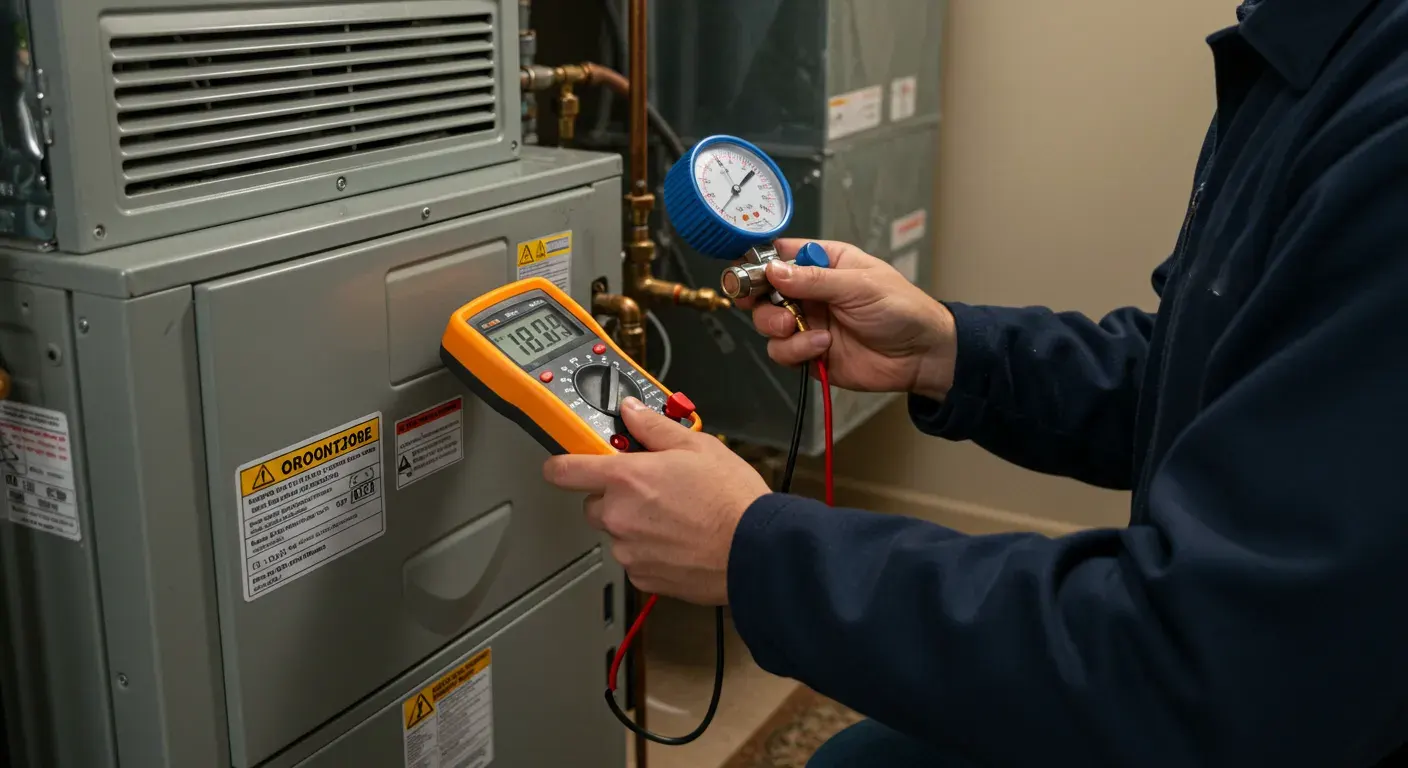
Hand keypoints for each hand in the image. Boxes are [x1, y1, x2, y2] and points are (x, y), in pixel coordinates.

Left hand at [542, 397, 769, 605]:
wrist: (756, 550)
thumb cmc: (731, 500)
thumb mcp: (697, 446)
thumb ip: (654, 428)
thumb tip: (632, 412)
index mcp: (626, 478)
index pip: (565, 470)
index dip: (561, 464)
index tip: (563, 463)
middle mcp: (619, 516)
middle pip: (594, 504)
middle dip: (615, 496)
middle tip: (651, 489)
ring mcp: (629, 550)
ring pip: (617, 533)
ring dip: (635, 524)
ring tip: (676, 517)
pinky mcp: (644, 577)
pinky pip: (635, 559)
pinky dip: (651, 551)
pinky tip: (680, 540)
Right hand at [736, 239, 956, 399]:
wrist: (921, 355)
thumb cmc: (901, 308)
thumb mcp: (859, 285)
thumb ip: (814, 280)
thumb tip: (773, 270)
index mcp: (823, 263)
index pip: (780, 255)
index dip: (759, 262)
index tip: (748, 273)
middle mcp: (810, 292)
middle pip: (764, 291)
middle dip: (760, 300)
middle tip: (774, 307)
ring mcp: (808, 322)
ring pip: (768, 324)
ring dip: (777, 327)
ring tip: (799, 329)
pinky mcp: (809, 352)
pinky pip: (783, 352)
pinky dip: (796, 351)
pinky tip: (823, 346)